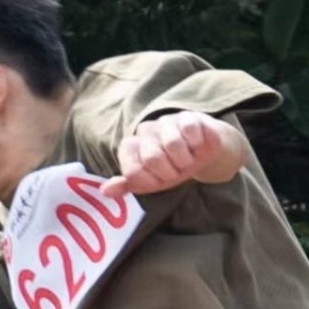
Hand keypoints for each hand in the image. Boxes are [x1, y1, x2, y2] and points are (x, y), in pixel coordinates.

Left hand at [99, 111, 242, 197]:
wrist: (203, 155)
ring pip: (173, 144)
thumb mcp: (150, 182)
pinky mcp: (186, 116)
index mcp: (130, 148)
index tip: (160, 180)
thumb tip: (105, 191)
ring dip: (185, 160)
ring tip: (187, 158)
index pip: (132, 172)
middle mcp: (143, 132)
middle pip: (152, 158)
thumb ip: (128, 185)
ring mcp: (164, 122)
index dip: (151, 182)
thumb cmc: (172, 168)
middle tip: (176, 170)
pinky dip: (197, 145)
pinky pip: (190, 132)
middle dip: (170, 172)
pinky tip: (196, 145)